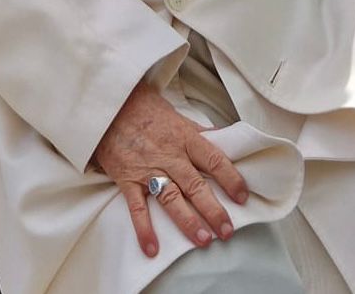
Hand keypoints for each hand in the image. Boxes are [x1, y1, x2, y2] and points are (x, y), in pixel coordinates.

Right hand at [92, 83, 247, 257]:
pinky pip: (136, 208)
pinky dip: (144, 229)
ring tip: (202, 240)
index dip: (230, 178)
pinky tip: (152, 248)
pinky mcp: (127, 179)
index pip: (214, 159)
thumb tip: (224, 139)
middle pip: (195, 185)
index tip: (243, 197)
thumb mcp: (178, 116)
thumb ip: (199, 133)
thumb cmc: (146, 110)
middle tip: (227, 231)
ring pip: (171, 198)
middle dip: (213, 209)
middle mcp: (169, 155)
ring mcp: (147, 169)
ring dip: (187, 221)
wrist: (111, 105)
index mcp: (185, 138)